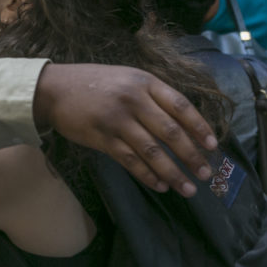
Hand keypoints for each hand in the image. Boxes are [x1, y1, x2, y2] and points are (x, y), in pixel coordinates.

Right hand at [33, 64, 218, 196]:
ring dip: (173, 173)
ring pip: (152, 151)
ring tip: (187, 188)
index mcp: (144, 82)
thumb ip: (153, 96)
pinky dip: (147, 175)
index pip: (180, 106)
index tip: (212, 145)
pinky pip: (130, 161)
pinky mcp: (102, 139)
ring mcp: (117, 121)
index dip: (199, 126)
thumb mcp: (127, 78)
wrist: (54, 89)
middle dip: (191, 155)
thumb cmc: (95, 83)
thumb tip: (183, 124)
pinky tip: (159, 185)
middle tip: (205, 173)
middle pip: (170, 132)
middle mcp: (133, 100)